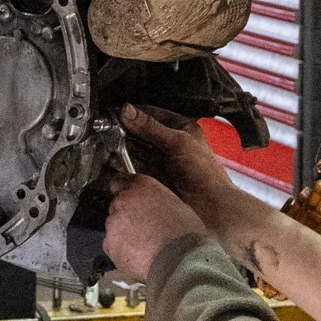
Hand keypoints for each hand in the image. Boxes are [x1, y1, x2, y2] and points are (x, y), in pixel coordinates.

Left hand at [104, 173, 205, 281]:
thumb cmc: (185, 233)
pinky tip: (138, 256)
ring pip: (114, 226)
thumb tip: (156, 208)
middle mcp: (123, 200)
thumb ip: (158, 202)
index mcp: (141, 186)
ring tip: (143, 245)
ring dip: (123, 234)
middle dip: (126, 215)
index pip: (119, 181)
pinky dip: (121, 250)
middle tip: (143, 228)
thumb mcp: (178, 206)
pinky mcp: (109, 243)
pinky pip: (112, 246)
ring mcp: (113, 222)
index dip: (123, 191)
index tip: (128, 198)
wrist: (179, 258)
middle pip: (117, 205)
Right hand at [121, 105, 245, 222]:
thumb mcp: (178, 142)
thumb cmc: (205, 174)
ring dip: (123, 148)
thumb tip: (129, 112)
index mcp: (184, 130)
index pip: (155, 114)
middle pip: (144, 133)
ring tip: (109, 144)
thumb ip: (151, 127)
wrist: (210, 208)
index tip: (119, 111)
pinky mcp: (155, 179)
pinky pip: (136, 168)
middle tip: (109, 128)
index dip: (137, 112)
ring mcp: (163, 162)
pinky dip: (124, 165)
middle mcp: (173, 145)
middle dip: (127, 131)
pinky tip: (115, 162)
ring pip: (138, 151)